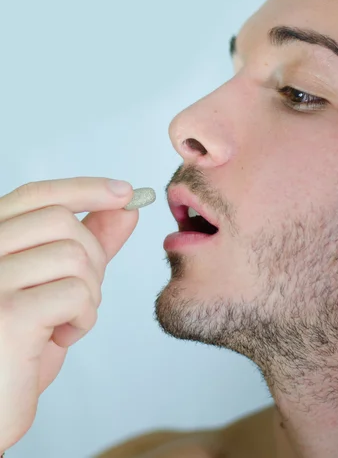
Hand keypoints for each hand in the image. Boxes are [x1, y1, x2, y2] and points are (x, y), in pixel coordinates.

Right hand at [0, 177, 138, 451]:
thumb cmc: (16, 349)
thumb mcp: (54, 285)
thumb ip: (87, 244)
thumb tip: (124, 208)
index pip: (37, 194)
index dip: (85, 188)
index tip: (125, 192)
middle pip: (61, 221)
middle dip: (91, 255)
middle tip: (82, 292)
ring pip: (73, 256)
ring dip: (88, 292)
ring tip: (65, 320)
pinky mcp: (7, 313)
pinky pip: (76, 293)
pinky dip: (83, 319)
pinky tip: (60, 336)